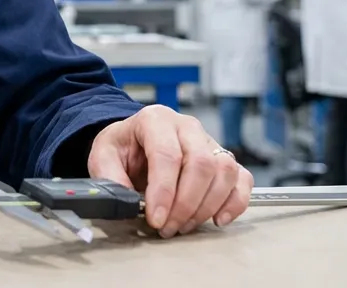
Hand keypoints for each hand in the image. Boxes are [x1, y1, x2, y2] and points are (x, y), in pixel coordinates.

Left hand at [87, 105, 252, 237]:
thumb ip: (109, 176)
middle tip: (168, 227)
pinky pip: (242, 179)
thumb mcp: (103, 156)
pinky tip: (217, 219)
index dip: (164, 191)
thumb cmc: (123, 148)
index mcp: (155, 119)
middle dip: (185, 204)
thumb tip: (126, 200)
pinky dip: (235, 202)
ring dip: (206, 207)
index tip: (156, 218)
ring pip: (225, 172)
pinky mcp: (224, 160)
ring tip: (183, 225)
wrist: (135, 142)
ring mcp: (209, 142)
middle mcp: (187, 127)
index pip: (167, 154)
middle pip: (201, 164)